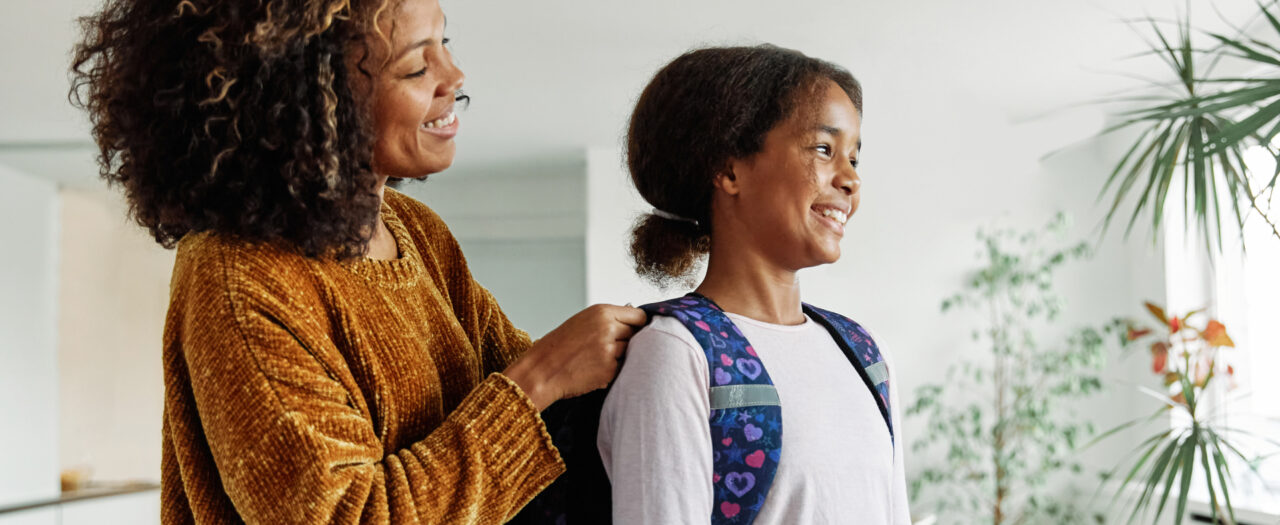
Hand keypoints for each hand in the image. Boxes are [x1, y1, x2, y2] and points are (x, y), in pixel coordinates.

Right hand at [503, 304, 646, 410]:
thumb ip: (608, 319)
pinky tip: (595, 369)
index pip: (639, 316)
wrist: (542, 370)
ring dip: (622, 356)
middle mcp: (608, 329)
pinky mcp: (609, 371)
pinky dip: (613, 370)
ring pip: (631, 352)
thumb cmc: (559, 346)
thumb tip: (636, 319)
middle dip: (630, 341)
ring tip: (599, 358)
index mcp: (602, 312)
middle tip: (611, 347)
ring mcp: (610, 350)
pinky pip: (622, 368)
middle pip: (638, 335)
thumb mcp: (583, 321)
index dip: (639, 325)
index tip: (636, 331)